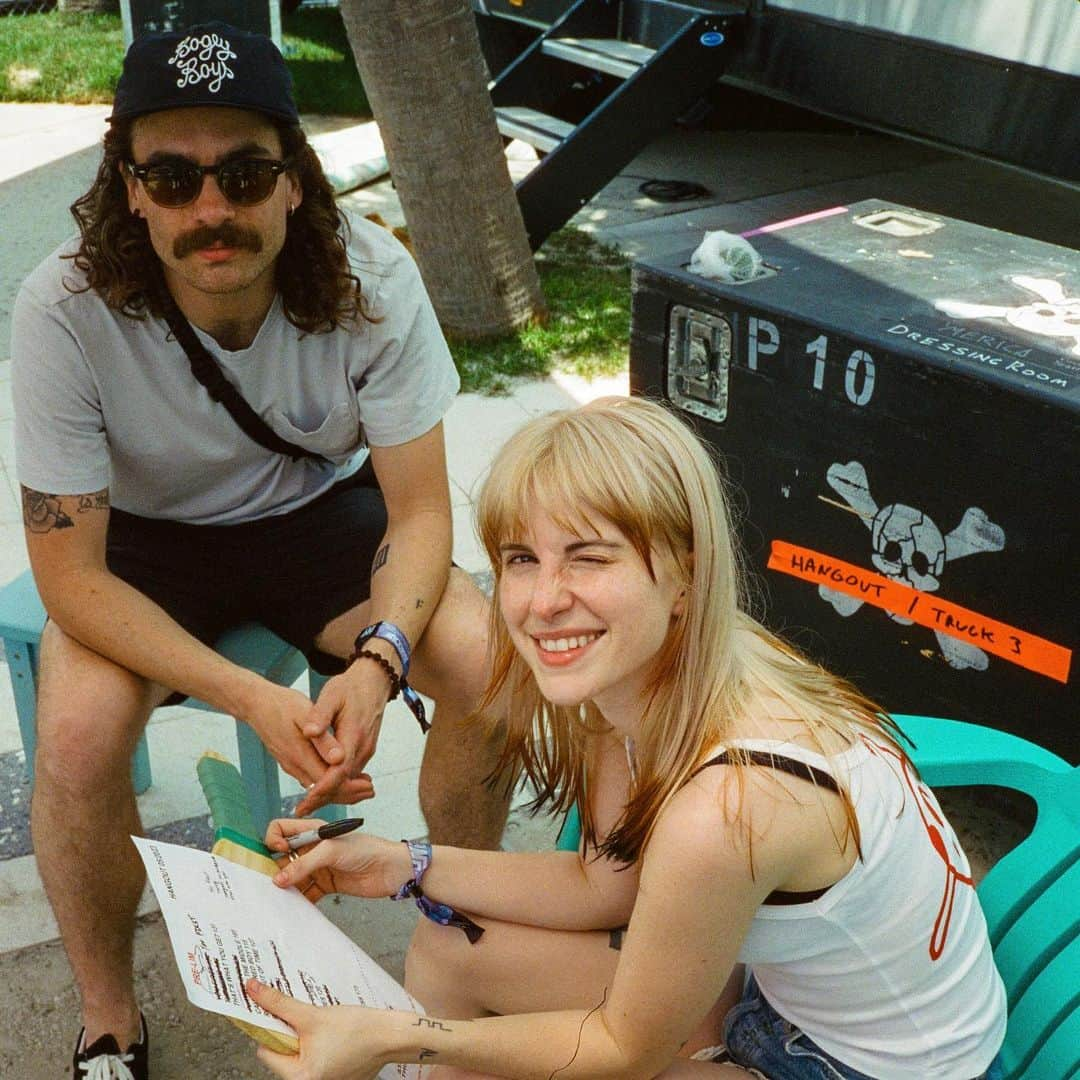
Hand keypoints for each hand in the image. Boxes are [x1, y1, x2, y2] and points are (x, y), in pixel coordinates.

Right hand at [239, 683, 372, 809]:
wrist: (257, 704)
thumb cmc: (282, 705)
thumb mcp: (304, 714)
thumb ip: (322, 739)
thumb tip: (339, 758)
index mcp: (300, 755)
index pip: (328, 782)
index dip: (349, 786)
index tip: (367, 785)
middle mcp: (295, 766)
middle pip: (325, 789)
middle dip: (349, 791)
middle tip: (370, 789)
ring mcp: (291, 766)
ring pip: (318, 786)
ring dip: (340, 788)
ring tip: (363, 785)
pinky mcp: (290, 763)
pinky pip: (311, 779)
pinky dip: (328, 781)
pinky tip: (342, 774)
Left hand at [246, 980, 386, 1079]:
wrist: (390, 1035)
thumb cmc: (356, 1030)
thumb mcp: (312, 1015)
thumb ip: (279, 1004)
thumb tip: (253, 990)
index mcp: (299, 1078)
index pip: (266, 1052)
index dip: (273, 1028)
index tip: (281, 1011)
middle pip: (283, 1054)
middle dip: (291, 1033)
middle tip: (307, 1018)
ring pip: (300, 1054)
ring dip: (305, 1037)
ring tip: (322, 1025)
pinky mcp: (335, 1077)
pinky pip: (316, 1058)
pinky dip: (319, 1044)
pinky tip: (332, 1032)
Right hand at [265, 819, 411, 900]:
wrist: (392, 870)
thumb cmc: (366, 849)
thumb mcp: (332, 851)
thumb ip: (304, 864)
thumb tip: (277, 879)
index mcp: (313, 831)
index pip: (281, 829)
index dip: (274, 840)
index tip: (280, 853)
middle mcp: (313, 848)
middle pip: (282, 856)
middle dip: (273, 868)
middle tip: (270, 884)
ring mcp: (319, 867)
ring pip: (292, 877)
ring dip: (285, 888)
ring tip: (279, 900)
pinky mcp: (327, 885)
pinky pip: (306, 893)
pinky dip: (299, 900)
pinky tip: (295, 909)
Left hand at [296, 656, 393, 814]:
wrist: (374, 681)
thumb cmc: (351, 687)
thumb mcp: (332, 695)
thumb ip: (320, 715)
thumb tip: (309, 732)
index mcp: (353, 736)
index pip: (338, 772)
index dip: (322, 789)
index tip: (306, 801)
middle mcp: (363, 748)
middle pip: (344, 783)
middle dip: (323, 798)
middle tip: (302, 810)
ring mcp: (366, 750)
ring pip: (348, 780)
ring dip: (330, 792)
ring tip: (308, 804)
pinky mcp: (365, 750)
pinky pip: (351, 772)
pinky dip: (337, 783)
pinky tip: (322, 786)